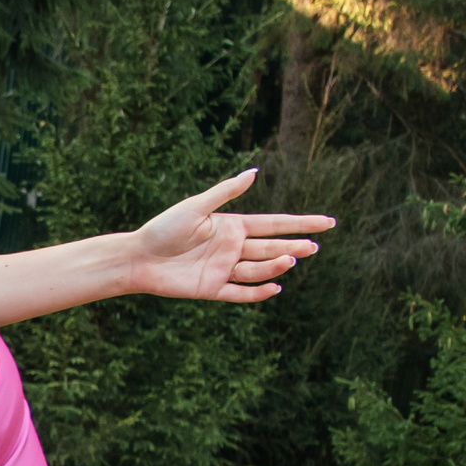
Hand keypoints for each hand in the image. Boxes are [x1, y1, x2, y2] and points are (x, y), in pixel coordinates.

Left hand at [125, 170, 334, 303]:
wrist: (138, 257)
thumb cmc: (163, 228)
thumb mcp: (195, 207)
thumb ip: (225, 192)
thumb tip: (254, 172)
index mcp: (232, 226)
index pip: (274, 224)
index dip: (301, 224)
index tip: (327, 222)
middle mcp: (232, 248)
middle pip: (271, 247)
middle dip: (295, 246)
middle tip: (315, 246)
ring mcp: (224, 269)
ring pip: (258, 269)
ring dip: (275, 265)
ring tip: (291, 259)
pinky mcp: (212, 288)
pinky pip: (241, 292)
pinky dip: (258, 292)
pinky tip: (275, 287)